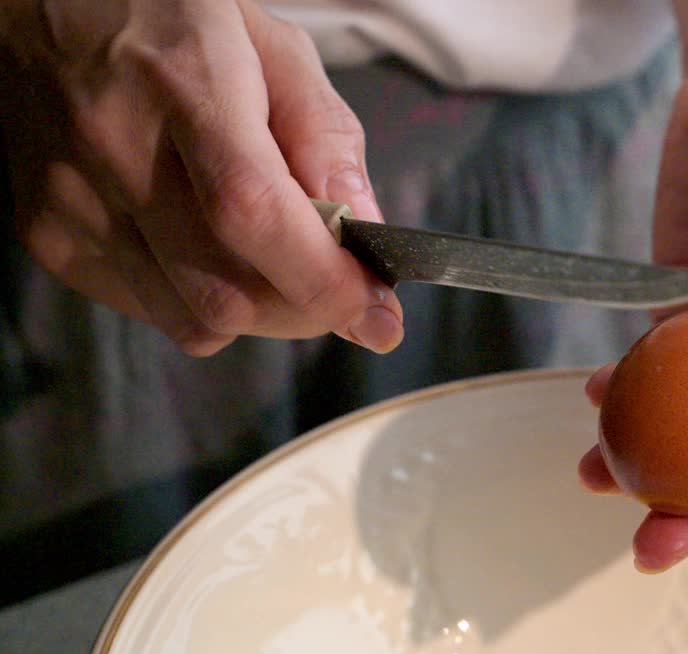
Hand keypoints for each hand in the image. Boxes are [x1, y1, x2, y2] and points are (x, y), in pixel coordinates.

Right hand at [0, 0, 401, 354]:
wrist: (40, 5)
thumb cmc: (170, 19)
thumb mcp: (273, 47)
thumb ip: (326, 137)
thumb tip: (364, 232)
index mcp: (183, 84)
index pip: (254, 212)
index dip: (323, 280)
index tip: (378, 316)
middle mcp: (114, 148)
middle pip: (227, 289)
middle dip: (306, 306)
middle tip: (337, 282)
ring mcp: (72, 201)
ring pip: (194, 320)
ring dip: (258, 311)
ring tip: (270, 257)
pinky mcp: (48, 236)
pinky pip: (154, 312)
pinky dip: (203, 303)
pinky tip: (208, 248)